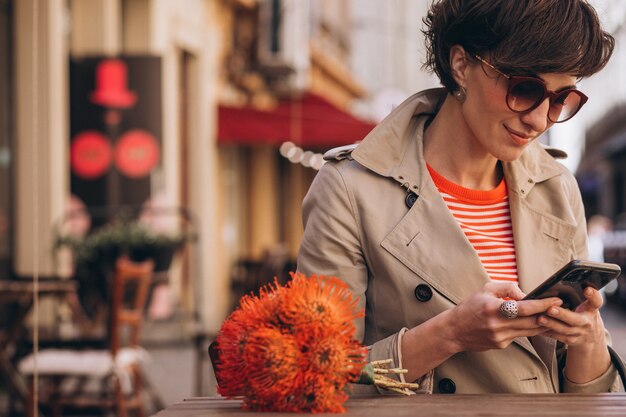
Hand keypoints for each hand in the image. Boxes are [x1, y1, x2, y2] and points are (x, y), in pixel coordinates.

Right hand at [447, 282, 561, 352]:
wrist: (454, 330)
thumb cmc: (469, 307)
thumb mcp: (486, 290)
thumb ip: (508, 288)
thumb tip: (526, 294)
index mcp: (494, 308)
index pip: (525, 308)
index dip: (543, 304)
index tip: (556, 300)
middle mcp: (498, 325)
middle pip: (532, 322)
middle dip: (549, 315)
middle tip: (561, 308)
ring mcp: (500, 337)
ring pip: (530, 331)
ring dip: (543, 324)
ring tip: (553, 315)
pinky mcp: (501, 345)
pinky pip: (520, 336)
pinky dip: (528, 329)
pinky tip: (533, 323)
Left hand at [537, 287, 610, 383]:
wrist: (591, 338)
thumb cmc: (584, 314)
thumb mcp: (587, 305)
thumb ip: (579, 297)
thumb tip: (560, 282)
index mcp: (591, 310)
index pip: (596, 302)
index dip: (593, 295)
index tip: (587, 289)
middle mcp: (587, 322)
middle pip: (576, 319)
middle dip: (562, 314)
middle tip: (550, 308)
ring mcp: (579, 333)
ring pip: (565, 330)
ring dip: (551, 324)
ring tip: (540, 318)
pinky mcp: (570, 340)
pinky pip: (557, 336)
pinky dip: (546, 331)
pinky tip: (536, 327)